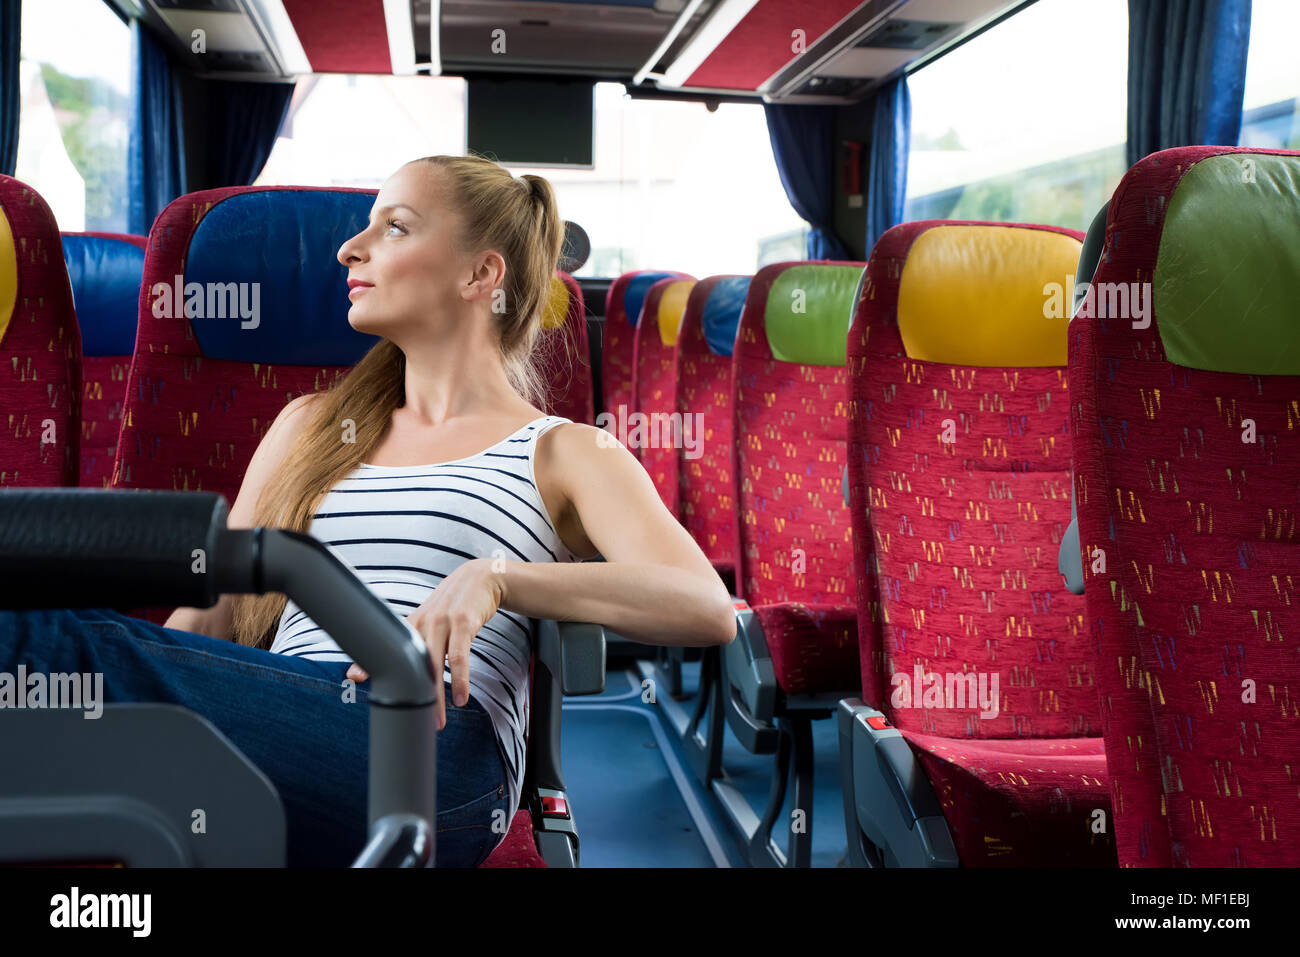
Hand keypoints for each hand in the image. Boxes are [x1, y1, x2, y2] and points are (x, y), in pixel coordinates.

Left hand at [346, 558, 506, 729]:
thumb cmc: (455, 604)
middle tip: (412, 722)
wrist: (481, 578)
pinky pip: (459, 657)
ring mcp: (442, 622)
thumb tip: (408, 667)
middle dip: (411, 696)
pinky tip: (461, 698)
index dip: (368, 661)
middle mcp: (423, 623)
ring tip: (438, 721)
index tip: (352, 677)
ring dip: (436, 697)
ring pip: (434, 666)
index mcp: (412, 624)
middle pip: (411, 665)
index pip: (387, 646)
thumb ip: (420, 639)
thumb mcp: (433, 618)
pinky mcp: (463, 623)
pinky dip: (460, 680)